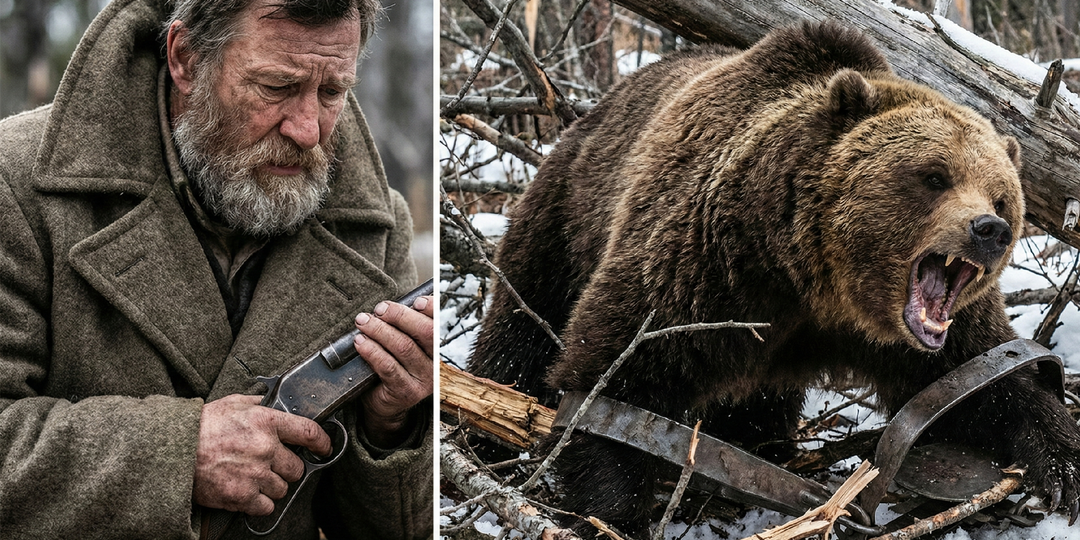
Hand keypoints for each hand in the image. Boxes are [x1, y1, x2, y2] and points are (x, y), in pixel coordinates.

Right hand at [192, 394, 330, 515]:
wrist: (173, 450)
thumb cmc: (203, 425)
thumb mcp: (234, 403)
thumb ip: (259, 404)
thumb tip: (275, 402)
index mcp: (266, 422)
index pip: (310, 433)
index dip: (323, 443)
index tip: (325, 448)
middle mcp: (265, 448)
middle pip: (297, 468)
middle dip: (287, 468)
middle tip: (271, 464)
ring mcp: (254, 474)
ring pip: (282, 488)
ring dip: (272, 485)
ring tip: (253, 476)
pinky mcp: (241, 496)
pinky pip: (266, 506)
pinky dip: (259, 503)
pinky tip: (247, 491)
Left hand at [354, 294, 433, 446]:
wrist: (385, 403)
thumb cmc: (394, 366)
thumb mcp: (405, 346)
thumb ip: (406, 327)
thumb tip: (393, 303)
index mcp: (439, 348)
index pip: (441, 324)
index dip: (432, 309)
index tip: (417, 301)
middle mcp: (437, 365)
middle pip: (425, 332)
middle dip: (400, 316)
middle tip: (380, 308)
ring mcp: (423, 380)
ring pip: (404, 347)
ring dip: (380, 330)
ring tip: (363, 322)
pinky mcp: (406, 391)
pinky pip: (388, 366)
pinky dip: (372, 351)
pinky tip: (360, 342)